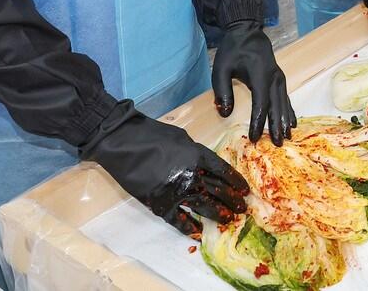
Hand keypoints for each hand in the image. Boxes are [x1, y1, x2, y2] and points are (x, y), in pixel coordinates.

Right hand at [83, 111, 248, 235]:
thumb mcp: (181, 138)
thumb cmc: (151, 134)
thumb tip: (204, 166)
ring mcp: (176, 192)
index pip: (223, 172)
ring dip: (218, 215)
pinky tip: (198, 232)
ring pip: (204, 207)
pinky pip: (179, 220)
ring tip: (228, 220)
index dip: (235, 182)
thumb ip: (195, 153)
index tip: (244, 190)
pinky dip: (189, 228)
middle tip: (241, 209)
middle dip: (232, 201)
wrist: (123, 143)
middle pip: (218, 191)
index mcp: (198, 156)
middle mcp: (191, 176)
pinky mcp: (160, 204)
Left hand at [212, 21, 295, 144]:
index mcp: (260, 75)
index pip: (261, 103)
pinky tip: (292, 123)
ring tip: (287, 137)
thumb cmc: (233, 50)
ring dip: (285, 121)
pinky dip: (289, 111)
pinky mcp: (279, 78)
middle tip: (277, 144)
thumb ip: (222, 90)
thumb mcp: (221, 68)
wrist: (248, 32)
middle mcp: (273, 78)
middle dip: (276, 126)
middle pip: (276, 106)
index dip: (258, 121)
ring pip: (284, 103)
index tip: (253, 138)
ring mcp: (279, 78)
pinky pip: (286, 98)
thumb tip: (225, 113)